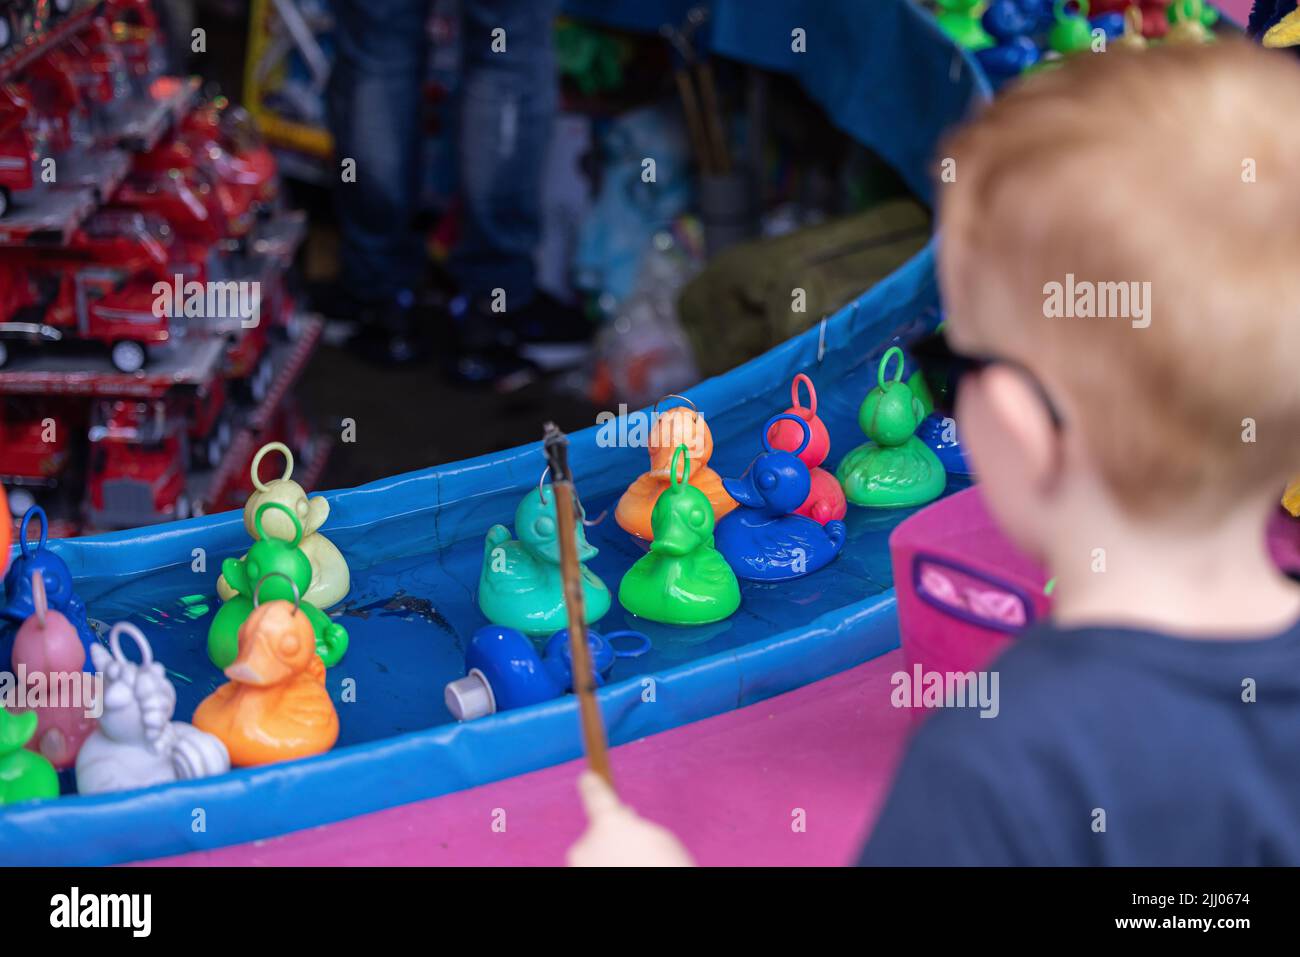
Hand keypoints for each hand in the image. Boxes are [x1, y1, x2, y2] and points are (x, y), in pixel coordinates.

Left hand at [567, 770, 693, 866]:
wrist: (660, 896)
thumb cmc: (664, 866)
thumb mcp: (658, 838)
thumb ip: (634, 826)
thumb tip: (621, 825)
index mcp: (609, 824)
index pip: (597, 797)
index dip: (593, 786)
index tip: (587, 777)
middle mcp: (588, 843)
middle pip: (599, 832)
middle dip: (613, 835)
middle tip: (636, 847)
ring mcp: (582, 865)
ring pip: (596, 856)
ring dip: (611, 858)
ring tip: (638, 865)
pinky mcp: (580, 877)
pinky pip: (594, 868)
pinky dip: (608, 867)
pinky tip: (626, 869)